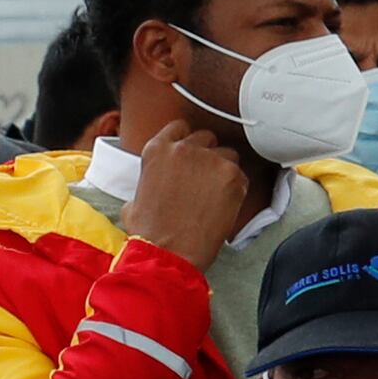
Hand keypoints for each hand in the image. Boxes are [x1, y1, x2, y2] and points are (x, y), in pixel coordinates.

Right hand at [116, 120, 257, 266]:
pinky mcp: (233, 175)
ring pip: (227, 155)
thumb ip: (151, 178)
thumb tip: (158, 181)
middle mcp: (184, 149)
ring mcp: (211, 160)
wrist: (169, 251)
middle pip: (206, 138)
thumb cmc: (150, 232)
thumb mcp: (136, 196)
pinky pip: (241, 175)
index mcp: (157, 150)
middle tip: (203, 177)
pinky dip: (236, 187)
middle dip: (206, 155)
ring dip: (223, 169)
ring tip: (214, 194)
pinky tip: (224, 204)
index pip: (178, 127)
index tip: (190, 152)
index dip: (185, 140)